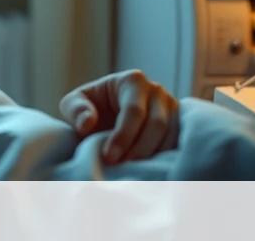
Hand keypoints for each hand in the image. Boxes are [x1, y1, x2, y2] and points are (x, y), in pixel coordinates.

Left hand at [58, 69, 178, 163]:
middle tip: (121, 168)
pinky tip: (150, 172)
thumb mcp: (74, 103)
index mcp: (133, 81)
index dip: (122, 136)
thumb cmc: (91, 108)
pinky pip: (179, 145)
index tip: (108, 157)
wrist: (107, 117)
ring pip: (171, 137)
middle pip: (156, 124)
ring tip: (133, 173)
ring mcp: (172, 108)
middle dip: (138, 150)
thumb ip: (76, 109)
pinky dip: (167, 160)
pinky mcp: (180, 127)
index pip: (133, 110)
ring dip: (153, 157)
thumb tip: (87, 123)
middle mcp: (157, 92)